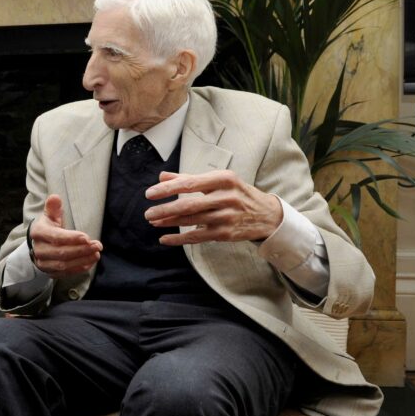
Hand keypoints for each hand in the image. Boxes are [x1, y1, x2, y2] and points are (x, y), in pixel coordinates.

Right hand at [29, 195, 101, 278]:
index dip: (72, 238)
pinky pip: (66, 273)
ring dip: (82, 259)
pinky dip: (79, 268)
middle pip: (62, 252)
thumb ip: (53, 207)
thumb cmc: (48, 227)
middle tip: (98, 245)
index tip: (87, 237)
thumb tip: (55, 197)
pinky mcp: (50, 272)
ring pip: (64, 265)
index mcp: (38, 232)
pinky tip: (90, 262)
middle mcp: (39, 249)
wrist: (39, 245)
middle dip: (82, 250)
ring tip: (96, 254)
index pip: (56, 237)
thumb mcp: (49, 215)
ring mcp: (43, 263)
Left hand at [144, 170, 282, 245]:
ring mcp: (227, 217)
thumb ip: (189, 178)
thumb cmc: (237, 193)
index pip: (190, 183)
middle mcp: (226, 197)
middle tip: (148, 213)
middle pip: (189, 204)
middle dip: (165, 209)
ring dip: (169, 223)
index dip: (168, 189)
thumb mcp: (218, 181)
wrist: (266, 215)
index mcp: (223, 179)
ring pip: (192, 221)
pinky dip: (179, 238)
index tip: (150, 193)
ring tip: (153, 222)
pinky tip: (165, 238)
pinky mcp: (226, 233)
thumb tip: (162, 177)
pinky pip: (198, 237)